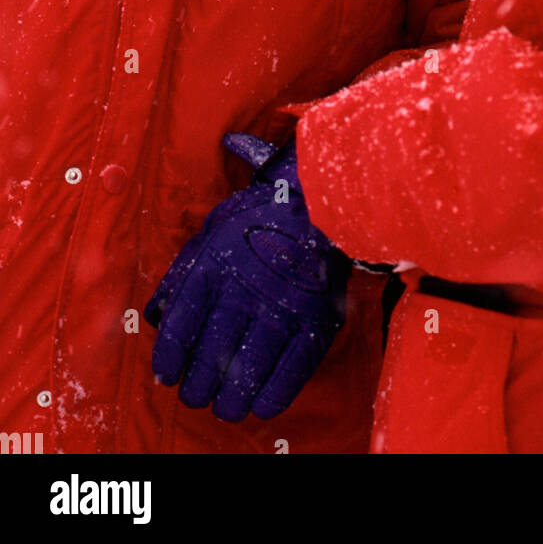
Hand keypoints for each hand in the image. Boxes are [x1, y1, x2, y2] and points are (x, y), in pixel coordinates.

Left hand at [144, 133, 349, 420]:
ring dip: (232, 400)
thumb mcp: (207, 237)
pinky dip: (275, 395)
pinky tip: (261, 405)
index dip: (168, 361)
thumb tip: (155, 320)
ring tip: (225, 408)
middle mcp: (244, 290)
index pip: (180, 328)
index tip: (167, 377)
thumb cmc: (252, 223)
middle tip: (196, 397)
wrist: (314, 203)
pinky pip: (293, 369)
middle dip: (198, 387)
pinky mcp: (317, 318)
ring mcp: (284, 306)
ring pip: (250, 370)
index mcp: (212, 268)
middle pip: (212, 356)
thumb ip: (180, 278)